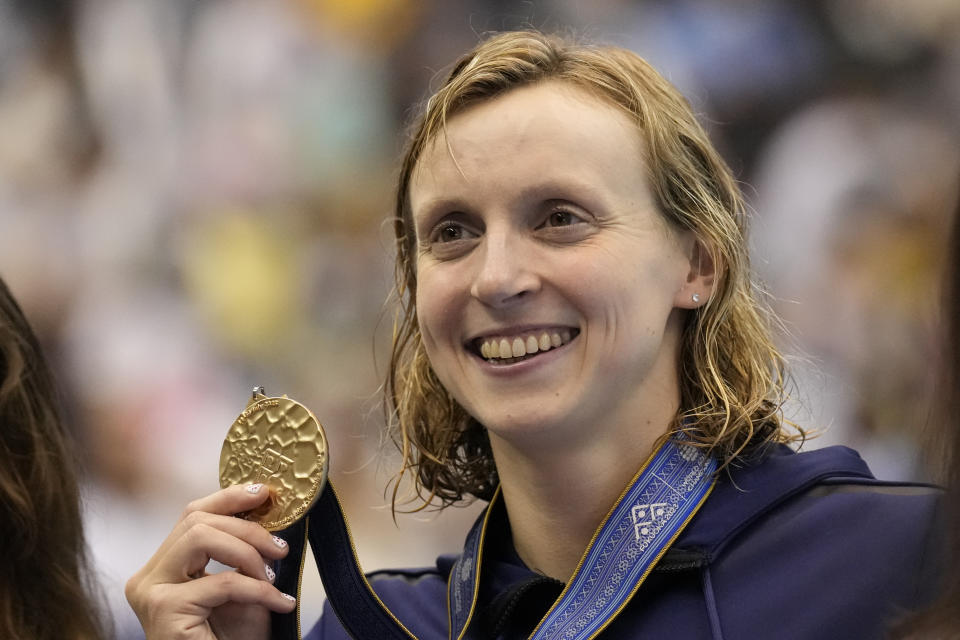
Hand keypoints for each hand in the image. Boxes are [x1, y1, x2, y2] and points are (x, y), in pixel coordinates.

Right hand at [126, 483, 296, 639]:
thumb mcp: (241, 586)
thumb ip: (242, 552)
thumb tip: (268, 508)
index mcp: (162, 567)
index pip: (192, 514)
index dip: (229, 497)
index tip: (264, 492)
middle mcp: (147, 577)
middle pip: (197, 521)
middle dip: (247, 527)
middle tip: (280, 548)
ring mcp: (150, 593)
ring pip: (202, 538)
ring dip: (248, 553)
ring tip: (273, 577)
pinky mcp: (163, 611)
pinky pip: (222, 582)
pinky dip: (259, 590)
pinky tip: (279, 603)